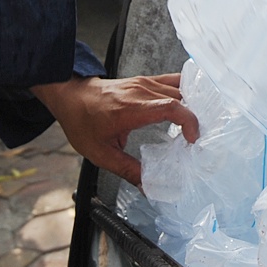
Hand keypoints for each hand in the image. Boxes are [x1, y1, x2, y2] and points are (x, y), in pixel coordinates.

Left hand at [33, 73, 199, 183]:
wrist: (71, 96)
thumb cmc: (82, 120)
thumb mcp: (100, 153)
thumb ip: (126, 170)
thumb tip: (146, 185)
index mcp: (131, 109)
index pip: (171, 107)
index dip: (188, 122)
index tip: (191, 139)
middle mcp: (141, 92)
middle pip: (181, 98)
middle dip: (194, 117)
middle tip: (195, 138)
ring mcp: (144, 83)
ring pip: (180, 88)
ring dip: (191, 105)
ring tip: (194, 125)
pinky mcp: (145, 81)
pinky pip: (173, 81)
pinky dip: (185, 92)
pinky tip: (188, 105)